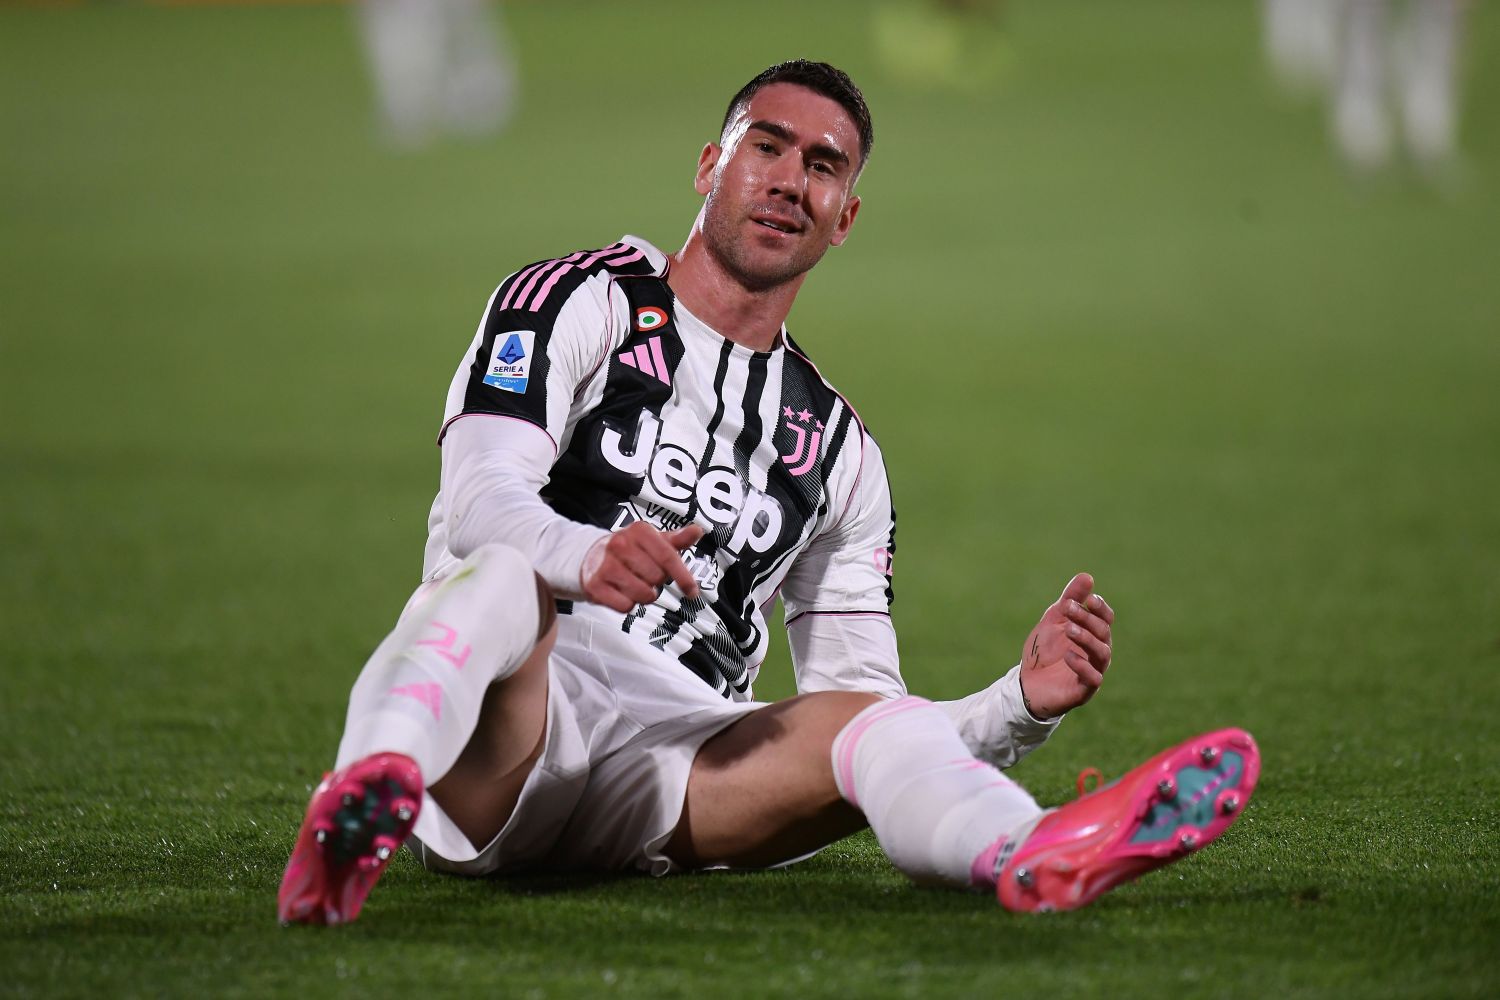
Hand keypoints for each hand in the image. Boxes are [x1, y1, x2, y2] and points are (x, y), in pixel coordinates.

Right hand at [580, 522, 704, 612]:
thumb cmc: (629, 550)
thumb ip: (677, 539)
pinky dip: (628, 604)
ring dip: (644, 595)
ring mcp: (605, 565)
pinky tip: (622, 591)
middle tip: (646, 575)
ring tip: (635, 583)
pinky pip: (625, 606)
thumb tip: (697, 531)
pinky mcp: (594, 585)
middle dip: (656, 582)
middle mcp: (620, 544)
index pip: (668, 557)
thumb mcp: (653, 541)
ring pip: (642, 594)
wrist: (591, 556)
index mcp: (639, 531)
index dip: (683, 577)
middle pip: (657, 578)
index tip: (692, 592)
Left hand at [1018, 573, 1114, 719]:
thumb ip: (1070, 599)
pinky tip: (1068, 655)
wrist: (1026, 683)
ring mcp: (1093, 671)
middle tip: (1068, 609)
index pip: (1106, 619)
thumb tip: (1087, 576)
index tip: (1088, 598)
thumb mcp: (1054, 620)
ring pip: (1102, 653)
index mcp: (1092, 635)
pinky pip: (1093, 678)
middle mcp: (1097, 653)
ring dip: (1087, 638)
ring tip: (1069, 630)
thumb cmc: (1043, 650)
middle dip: (1087, 619)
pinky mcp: (1084, 690)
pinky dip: (1082, 665)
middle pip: (1104, 633)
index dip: (1100, 608)